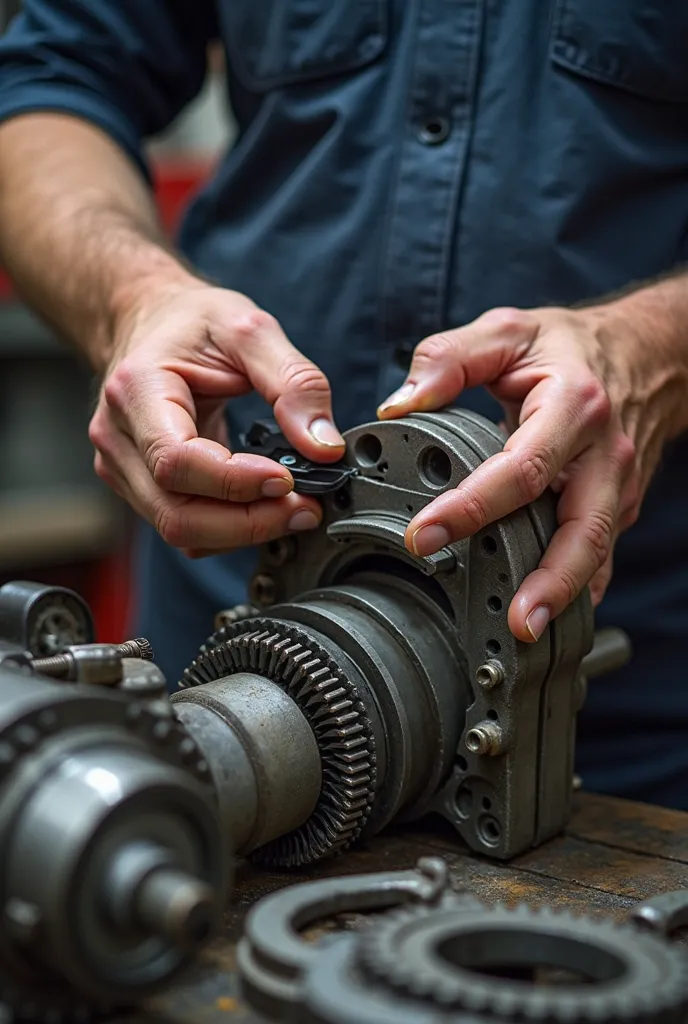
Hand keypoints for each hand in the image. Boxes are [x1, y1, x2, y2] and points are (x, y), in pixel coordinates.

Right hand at [89, 281, 344, 554]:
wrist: (150, 320)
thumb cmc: (192, 322)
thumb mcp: (251, 329)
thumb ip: (295, 383)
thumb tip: (324, 446)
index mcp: (136, 390)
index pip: (176, 461)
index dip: (235, 483)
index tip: (287, 480)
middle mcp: (118, 438)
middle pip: (177, 513)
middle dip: (249, 522)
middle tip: (305, 509)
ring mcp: (122, 468)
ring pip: (180, 530)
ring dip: (243, 531)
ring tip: (293, 510)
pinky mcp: (139, 487)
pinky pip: (183, 527)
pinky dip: (229, 529)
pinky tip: (263, 508)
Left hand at [378, 301, 686, 641]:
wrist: (645, 354)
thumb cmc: (567, 347)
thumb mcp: (506, 331)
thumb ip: (447, 359)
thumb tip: (398, 405)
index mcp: (573, 407)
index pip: (519, 468)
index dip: (471, 507)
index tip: (424, 536)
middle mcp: (605, 455)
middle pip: (582, 530)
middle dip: (548, 581)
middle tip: (514, 624)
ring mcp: (619, 487)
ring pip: (596, 552)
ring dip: (564, 596)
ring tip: (527, 633)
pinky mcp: (620, 508)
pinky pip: (599, 554)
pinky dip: (576, 588)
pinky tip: (547, 616)